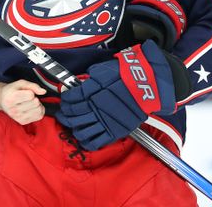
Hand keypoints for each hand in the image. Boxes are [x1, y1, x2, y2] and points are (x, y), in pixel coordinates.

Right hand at [0, 77, 45, 124]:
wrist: (2, 100)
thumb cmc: (12, 90)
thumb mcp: (20, 83)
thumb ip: (33, 86)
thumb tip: (43, 91)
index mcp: (11, 98)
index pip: (31, 95)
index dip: (31, 92)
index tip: (26, 92)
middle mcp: (13, 110)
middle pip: (36, 103)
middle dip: (35, 98)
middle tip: (28, 98)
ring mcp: (18, 117)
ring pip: (39, 110)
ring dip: (38, 105)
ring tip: (31, 103)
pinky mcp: (22, 122)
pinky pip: (39, 116)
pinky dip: (39, 111)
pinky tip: (32, 108)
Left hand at [56, 39, 181, 150]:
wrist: (147, 86)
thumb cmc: (126, 74)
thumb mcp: (103, 70)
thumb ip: (89, 78)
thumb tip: (79, 83)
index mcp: (90, 91)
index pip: (70, 99)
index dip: (65, 99)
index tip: (65, 99)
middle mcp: (94, 107)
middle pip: (72, 116)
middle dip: (65, 114)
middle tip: (64, 114)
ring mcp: (103, 121)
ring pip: (80, 130)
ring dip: (74, 128)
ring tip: (73, 125)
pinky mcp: (113, 131)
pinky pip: (94, 141)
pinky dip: (86, 141)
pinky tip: (83, 137)